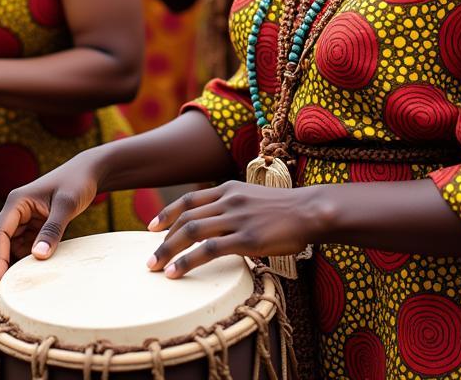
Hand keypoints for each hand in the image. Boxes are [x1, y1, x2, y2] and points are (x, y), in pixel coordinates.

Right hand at [0, 154, 100, 280]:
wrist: (88, 173)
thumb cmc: (77, 182)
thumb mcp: (67, 204)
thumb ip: (53, 229)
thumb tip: (38, 256)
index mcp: (16, 202)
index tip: (1, 280)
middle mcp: (14, 212)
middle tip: (6, 290)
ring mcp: (22, 221)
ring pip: (8, 249)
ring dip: (12, 264)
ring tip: (21, 285)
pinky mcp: (32, 228)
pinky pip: (22, 248)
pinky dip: (25, 260)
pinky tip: (33, 273)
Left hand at [148, 181, 318, 277]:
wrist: (310, 210)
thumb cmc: (285, 209)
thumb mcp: (253, 198)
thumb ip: (233, 206)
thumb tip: (215, 225)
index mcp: (229, 188)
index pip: (189, 199)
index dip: (167, 212)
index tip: (151, 227)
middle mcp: (229, 200)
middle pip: (186, 216)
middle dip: (163, 238)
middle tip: (150, 258)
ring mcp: (237, 218)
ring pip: (192, 231)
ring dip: (168, 250)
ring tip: (155, 268)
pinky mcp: (246, 238)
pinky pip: (208, 249)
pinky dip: (187, 261)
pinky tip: (176, 272)